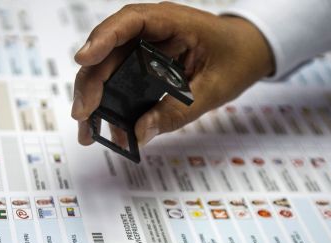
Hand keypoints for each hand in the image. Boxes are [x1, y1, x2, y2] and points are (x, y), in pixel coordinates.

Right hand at [71, 2, 273, 146]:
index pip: (130, 21)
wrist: (248, 52)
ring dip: (97, 98)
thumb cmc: (236, 59)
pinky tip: (114, 129)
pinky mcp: (145, 64)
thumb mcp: (212, 90)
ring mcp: (146, 47)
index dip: (103, 38)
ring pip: (110, 69)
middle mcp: (152, 31)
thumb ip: (177, 111)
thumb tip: (139, 133)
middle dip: (92, 83)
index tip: (84, 60)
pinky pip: (123, 82)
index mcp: (172, 22)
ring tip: (89, 131)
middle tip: (82, 116)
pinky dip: (116, 105)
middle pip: (110, 51)